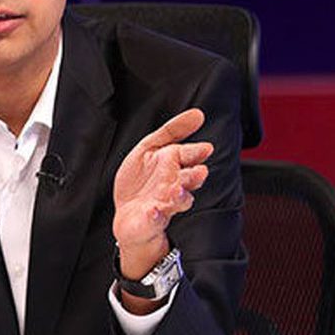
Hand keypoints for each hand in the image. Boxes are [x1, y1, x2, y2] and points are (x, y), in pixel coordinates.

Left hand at [113, 109, 212, 279]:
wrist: (129, 214)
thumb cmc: (142, 180)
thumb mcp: (150, 147)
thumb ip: (172, 131)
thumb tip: (198, 114)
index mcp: (173, 165)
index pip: (189, 155)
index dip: (197, 152)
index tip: (206, 148)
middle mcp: (173, 185)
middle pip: (188, 180)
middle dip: (194, 176)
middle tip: (200, 171)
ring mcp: (164, 204)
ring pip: (178, 201)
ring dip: (180, 197)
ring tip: (177, 190)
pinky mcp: (152, 220)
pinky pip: (155, 219)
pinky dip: (155, 216)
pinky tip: (153, 210)